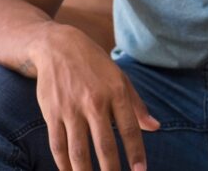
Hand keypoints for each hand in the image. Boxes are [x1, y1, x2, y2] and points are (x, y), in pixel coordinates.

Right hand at [30, 24, 158, 170]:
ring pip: (78, 151)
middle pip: (104, 145)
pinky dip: (64, 165)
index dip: (136, 153)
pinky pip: (58, 146)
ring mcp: (71, 110)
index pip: (129, 129)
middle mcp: (94, 102)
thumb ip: (137, 105)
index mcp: (116, 92)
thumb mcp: (121, 78)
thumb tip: (155, 127)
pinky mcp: (52, 114)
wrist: (58, 47)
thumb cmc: (95, 65)